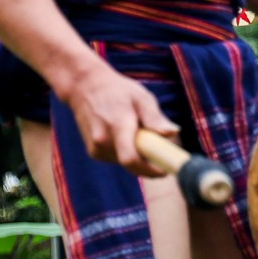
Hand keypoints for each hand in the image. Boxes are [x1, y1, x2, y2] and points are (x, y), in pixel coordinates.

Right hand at [59, 57, 176, 177]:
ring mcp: (96, 148)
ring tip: (139, 132)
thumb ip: (155, 118)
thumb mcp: (141, 98)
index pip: (131, 159)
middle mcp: (103, 141)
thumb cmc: (118, 91)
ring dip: (137, 154)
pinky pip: (117, 158)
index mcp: (117, 126)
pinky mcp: (94, 152)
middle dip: (148, 160)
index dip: (150, 170)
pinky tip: (126, 134)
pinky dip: (127, 151)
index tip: (165, 170)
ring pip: (125, 162)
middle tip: (159, 147)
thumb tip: (172, 133)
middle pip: (132, 163)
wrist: (85, 87)